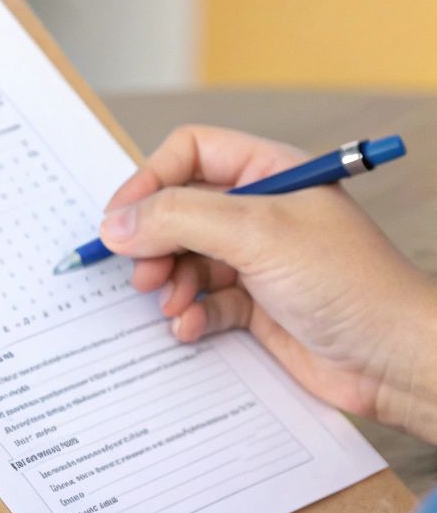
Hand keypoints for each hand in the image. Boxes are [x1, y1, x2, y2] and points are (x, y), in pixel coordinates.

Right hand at [99, 124, 436, 443]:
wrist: (395, 358)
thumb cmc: (351, 283)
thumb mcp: (256, 233)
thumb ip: (179, 218)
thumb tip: (116, 222)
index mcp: (269, 173)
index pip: (189, 153)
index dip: (149, 180)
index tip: (120, 219)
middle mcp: (260, 212)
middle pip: (177, 210)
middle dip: (153, 242)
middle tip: (143, 272)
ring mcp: (257, 260)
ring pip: (184, 259)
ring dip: (169, 283)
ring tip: (173, 303)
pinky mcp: (256, 306)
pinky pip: (201, 301)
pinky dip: (189, 315)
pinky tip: (191, 327)